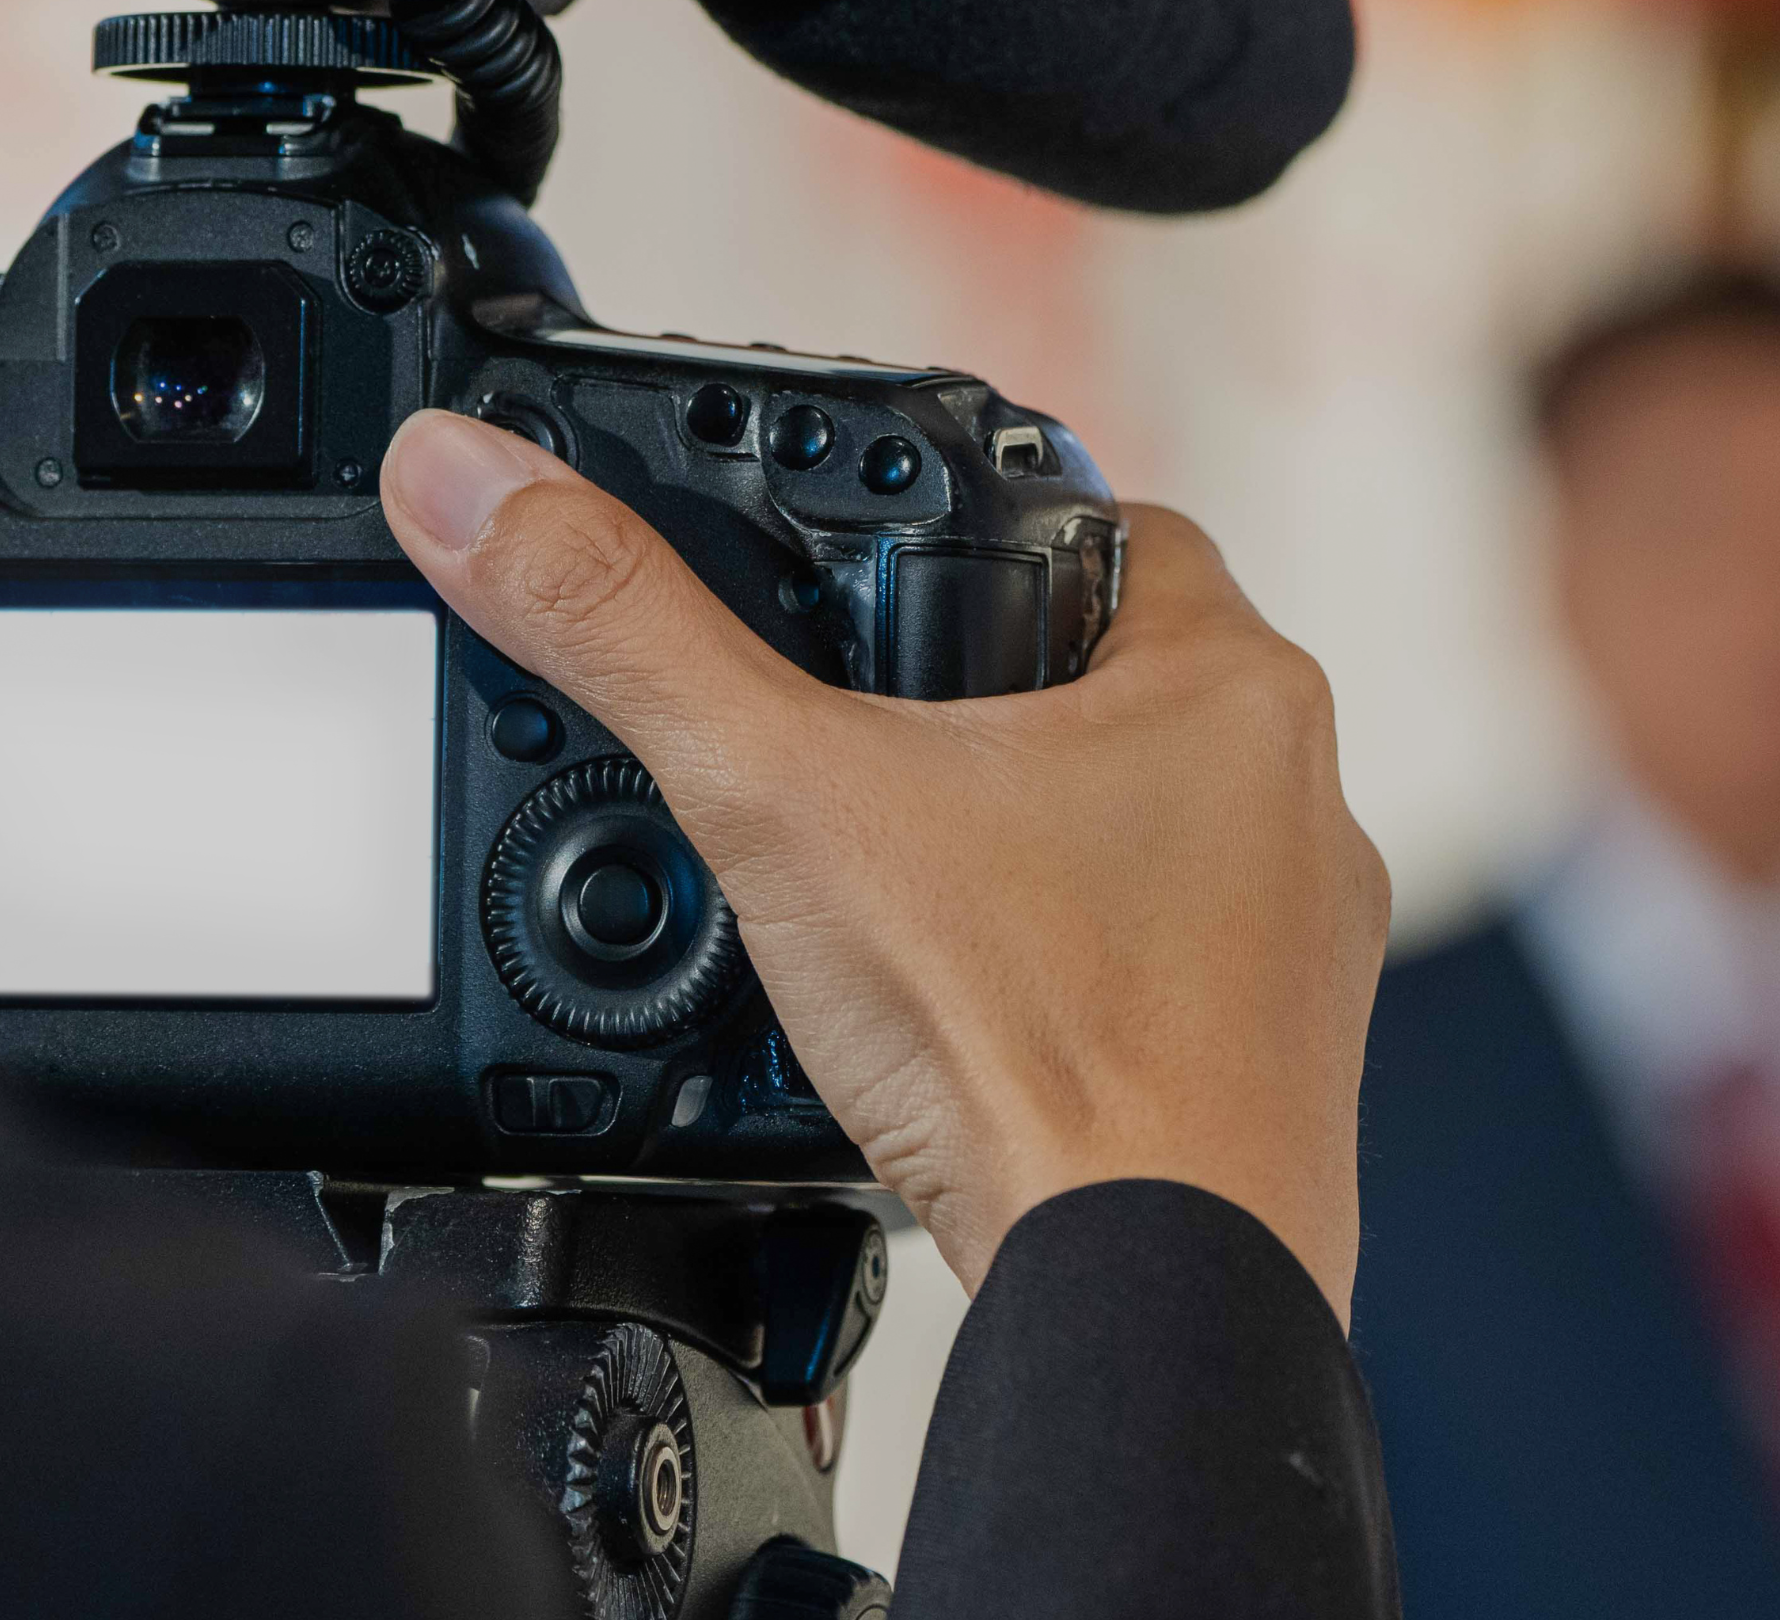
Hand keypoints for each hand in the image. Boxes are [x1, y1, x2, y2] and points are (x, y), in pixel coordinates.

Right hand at [379, 410, 1388, 1322]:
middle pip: (1117, 683)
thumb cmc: (1036, 1054)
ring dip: (1028, 840)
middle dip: (985, 698)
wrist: (1144, 1294)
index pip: (1107, 525)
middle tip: (857, 722)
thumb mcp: (780, 798)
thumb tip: (479, 485)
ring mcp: (1297, 949)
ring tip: (890, 869)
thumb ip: (624, 630)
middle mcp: (1300, 804)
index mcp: (1234, 685)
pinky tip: (958, 1008)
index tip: (885, 559)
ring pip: (1142, 833)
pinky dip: (1057, 970)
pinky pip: (1152, 970)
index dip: (985, 524)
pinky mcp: (1269, 1071)